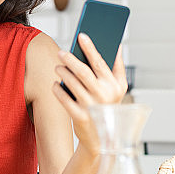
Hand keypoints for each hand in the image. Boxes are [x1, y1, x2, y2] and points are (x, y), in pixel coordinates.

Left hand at [51, 33, 127, 149]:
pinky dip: (57, 89)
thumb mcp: (119, 89)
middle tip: (61, 52)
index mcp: (114, 86)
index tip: (81, 36)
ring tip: (58, 67)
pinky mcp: (79, 116)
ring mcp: (91, 106)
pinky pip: (63, 97)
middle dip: (70, 59)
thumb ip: (118, 67)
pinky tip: (56, 83)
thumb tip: (117, 46)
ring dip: (63, 72)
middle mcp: (103, 95)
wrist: (102, 138)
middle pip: (82, 71)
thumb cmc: (108, 108)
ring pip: (71, 82)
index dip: (90, 48)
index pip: (100, 62)